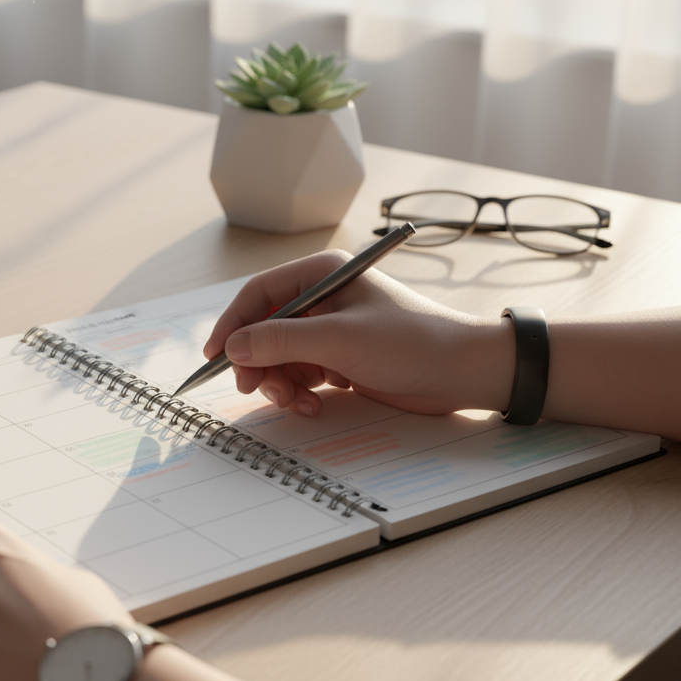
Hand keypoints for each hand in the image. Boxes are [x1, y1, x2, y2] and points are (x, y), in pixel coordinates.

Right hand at [202, 250, 512, 416]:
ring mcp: (332, 332)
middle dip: (257, 362)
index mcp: (323, 274)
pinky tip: (313, 406)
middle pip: (265, 330)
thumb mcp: (340, 339)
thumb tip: (233, 347)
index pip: (260, 294)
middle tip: (255, 389)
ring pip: (280, 358)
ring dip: (279, 383)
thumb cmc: (412, 342)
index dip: (233, 323)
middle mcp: (324, 299)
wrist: (465, 373)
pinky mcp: (342, 361)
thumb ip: (282, 341)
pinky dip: (300, 394)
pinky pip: (302, 376)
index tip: (215, 355)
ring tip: (296, 402)